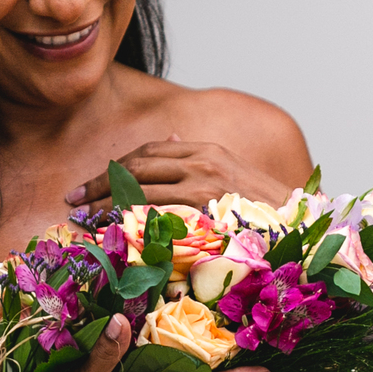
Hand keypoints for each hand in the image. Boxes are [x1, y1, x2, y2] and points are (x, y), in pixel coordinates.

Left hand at [65, 134, 294, 215]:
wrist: (299, 225)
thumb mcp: (231, 172)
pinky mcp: (205, 210)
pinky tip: (111, 232)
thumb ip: (197, 159)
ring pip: (140, 190)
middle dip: (99, 185)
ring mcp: (203, 186)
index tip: (88, 187)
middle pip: (135, 168)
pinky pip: (157, 215)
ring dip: (106, 205)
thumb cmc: (263, 209)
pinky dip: (130, 223)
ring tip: (84, 219)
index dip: (113, 170)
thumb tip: (170, 138)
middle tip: (73, 202)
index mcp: (205, 152)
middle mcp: (201, 163)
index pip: (146, 154)